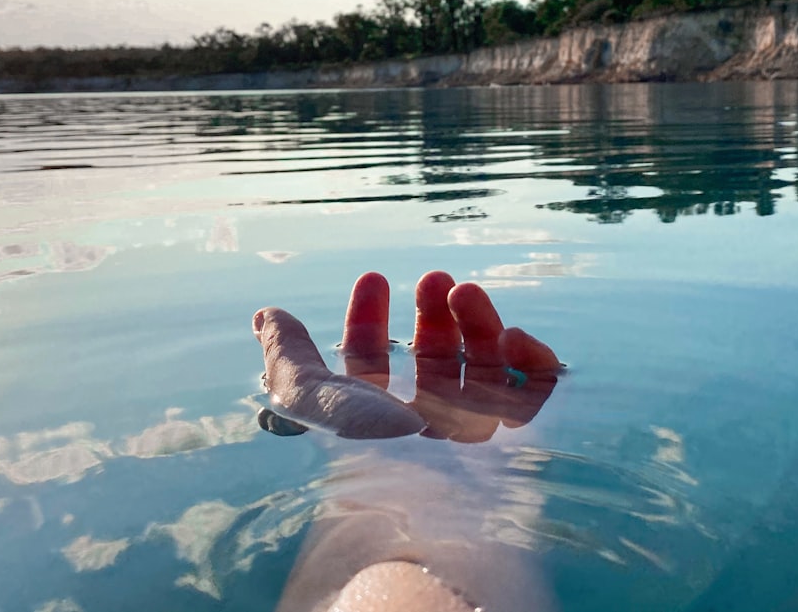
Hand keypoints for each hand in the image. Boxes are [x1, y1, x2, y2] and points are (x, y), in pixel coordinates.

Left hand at [252, 271, 561, 441]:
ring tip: (468, 293)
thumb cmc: (363, 458)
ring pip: (482, 367)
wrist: (426, 518)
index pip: (371, 362)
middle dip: (434, 313)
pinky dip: (532, 361)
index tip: (373, 278)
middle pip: (432, 359)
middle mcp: (422, 427)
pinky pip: (532, 394)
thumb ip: (288, 356)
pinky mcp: (518, 442)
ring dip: (479, 323)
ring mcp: (472, 433)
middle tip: (437, 279)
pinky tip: (514, 339)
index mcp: (373, 420)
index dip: (369, 318)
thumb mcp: (311, 399)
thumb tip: (265, 314)